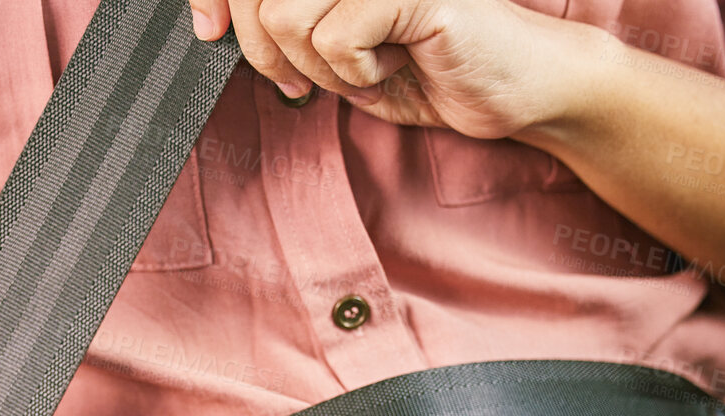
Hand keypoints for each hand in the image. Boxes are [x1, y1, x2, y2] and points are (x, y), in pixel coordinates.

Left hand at [189, 0, 599, 138]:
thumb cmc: (436, 70)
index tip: (207, 30)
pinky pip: (336, 38)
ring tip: (364, 70)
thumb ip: (289, 31)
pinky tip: (395, 65)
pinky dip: (354, 73)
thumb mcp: (340, 54)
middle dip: (264, 51)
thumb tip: (221, 24)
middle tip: (302, 82)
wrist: (517, 90)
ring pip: (288, 15)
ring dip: (317, 67)